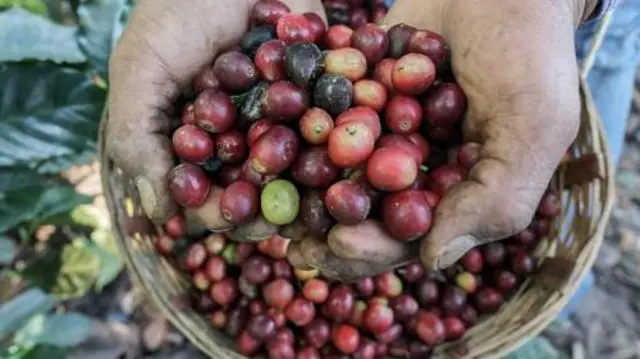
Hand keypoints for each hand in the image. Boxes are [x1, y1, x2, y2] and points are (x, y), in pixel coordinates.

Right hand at [105, 0, 324, 233]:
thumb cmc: (179, 10)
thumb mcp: (142, 68)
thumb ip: (138, 135)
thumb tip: (162, 213)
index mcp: (197, 142)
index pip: (205, 193)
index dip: (215, 210)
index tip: (226, 214)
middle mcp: (240, 139)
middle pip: (256, 192)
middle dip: (265, 210)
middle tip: (278, 218)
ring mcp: (283, 122)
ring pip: (298, 174)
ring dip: (307, 194)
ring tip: (312, 201)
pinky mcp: (319, 100)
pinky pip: (330, 132)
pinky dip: (336, 151)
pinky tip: (340, 167)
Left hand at [288, 0, 595, 281]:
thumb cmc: (529, 53)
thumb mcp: (533, 127)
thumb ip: (497, 198)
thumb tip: (433, 260)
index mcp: (451, 191)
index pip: (408, 236)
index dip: (372, 247)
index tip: (337, 242)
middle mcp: (410, 167)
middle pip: (360, 211)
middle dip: (322, 225)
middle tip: (284, 234)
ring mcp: (377, 128)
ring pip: (329, 166)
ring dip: (295, 184)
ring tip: (260, 195)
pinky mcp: (353, 90)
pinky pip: (318, 110)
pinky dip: (291, 122)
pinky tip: (264, 132)